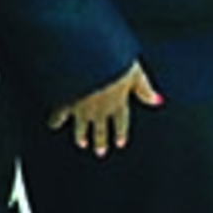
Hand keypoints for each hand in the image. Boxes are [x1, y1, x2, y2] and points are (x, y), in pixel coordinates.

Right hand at [46, 61, 161, 156]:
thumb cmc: (114, 62)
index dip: (121, 133)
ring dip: (81, 136)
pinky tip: (54, 124)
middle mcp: (100, 110)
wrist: (87, 60)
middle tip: (100, 151)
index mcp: (118, 103)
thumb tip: (158, 101)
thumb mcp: (135, 73)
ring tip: (81, 143)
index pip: (121, 122)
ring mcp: (82, 109)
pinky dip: (56, 121)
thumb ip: (145, 88)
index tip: (120, 142)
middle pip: (101, 130)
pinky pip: (59, 116)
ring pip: (81, 128)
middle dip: (101, 141)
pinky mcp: (65, 103)